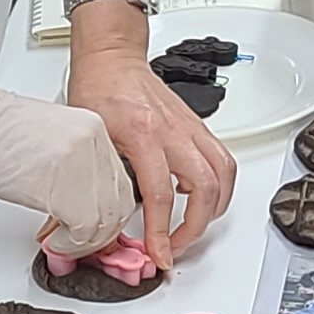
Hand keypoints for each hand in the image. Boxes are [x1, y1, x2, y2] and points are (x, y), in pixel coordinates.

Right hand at [0, 47, 137, 255]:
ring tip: (60, 242)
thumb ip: (72, 172)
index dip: (106, 216)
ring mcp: (81, 162)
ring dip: (83, 243)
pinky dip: (70, 245)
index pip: (120, 184)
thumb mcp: (48, 144)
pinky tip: (54, 241)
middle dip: (99, 234)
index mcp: (94, 130)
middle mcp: (94, 143)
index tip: (88, 230)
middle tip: (75, 243)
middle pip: (119, 205)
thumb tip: (79, 208)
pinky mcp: (62, 186)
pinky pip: (83, 229)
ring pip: (105, 221)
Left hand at [66, 44, 237, 260]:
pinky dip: (219, 185)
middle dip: (196, 228)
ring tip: (194, 228)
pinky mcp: (197, 127)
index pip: (161, 195)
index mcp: (143, 134)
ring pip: (224, 174)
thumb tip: (99, 215)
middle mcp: (174, 131)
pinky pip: (222, 160)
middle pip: (205, 188)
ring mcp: (190, 128)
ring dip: (215, 208)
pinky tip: (201, 197)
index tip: (159, 255)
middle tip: (175, 247)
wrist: (112, 59)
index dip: (161, 233)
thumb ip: (101, 175)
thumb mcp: (89, 137)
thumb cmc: (98, 89)